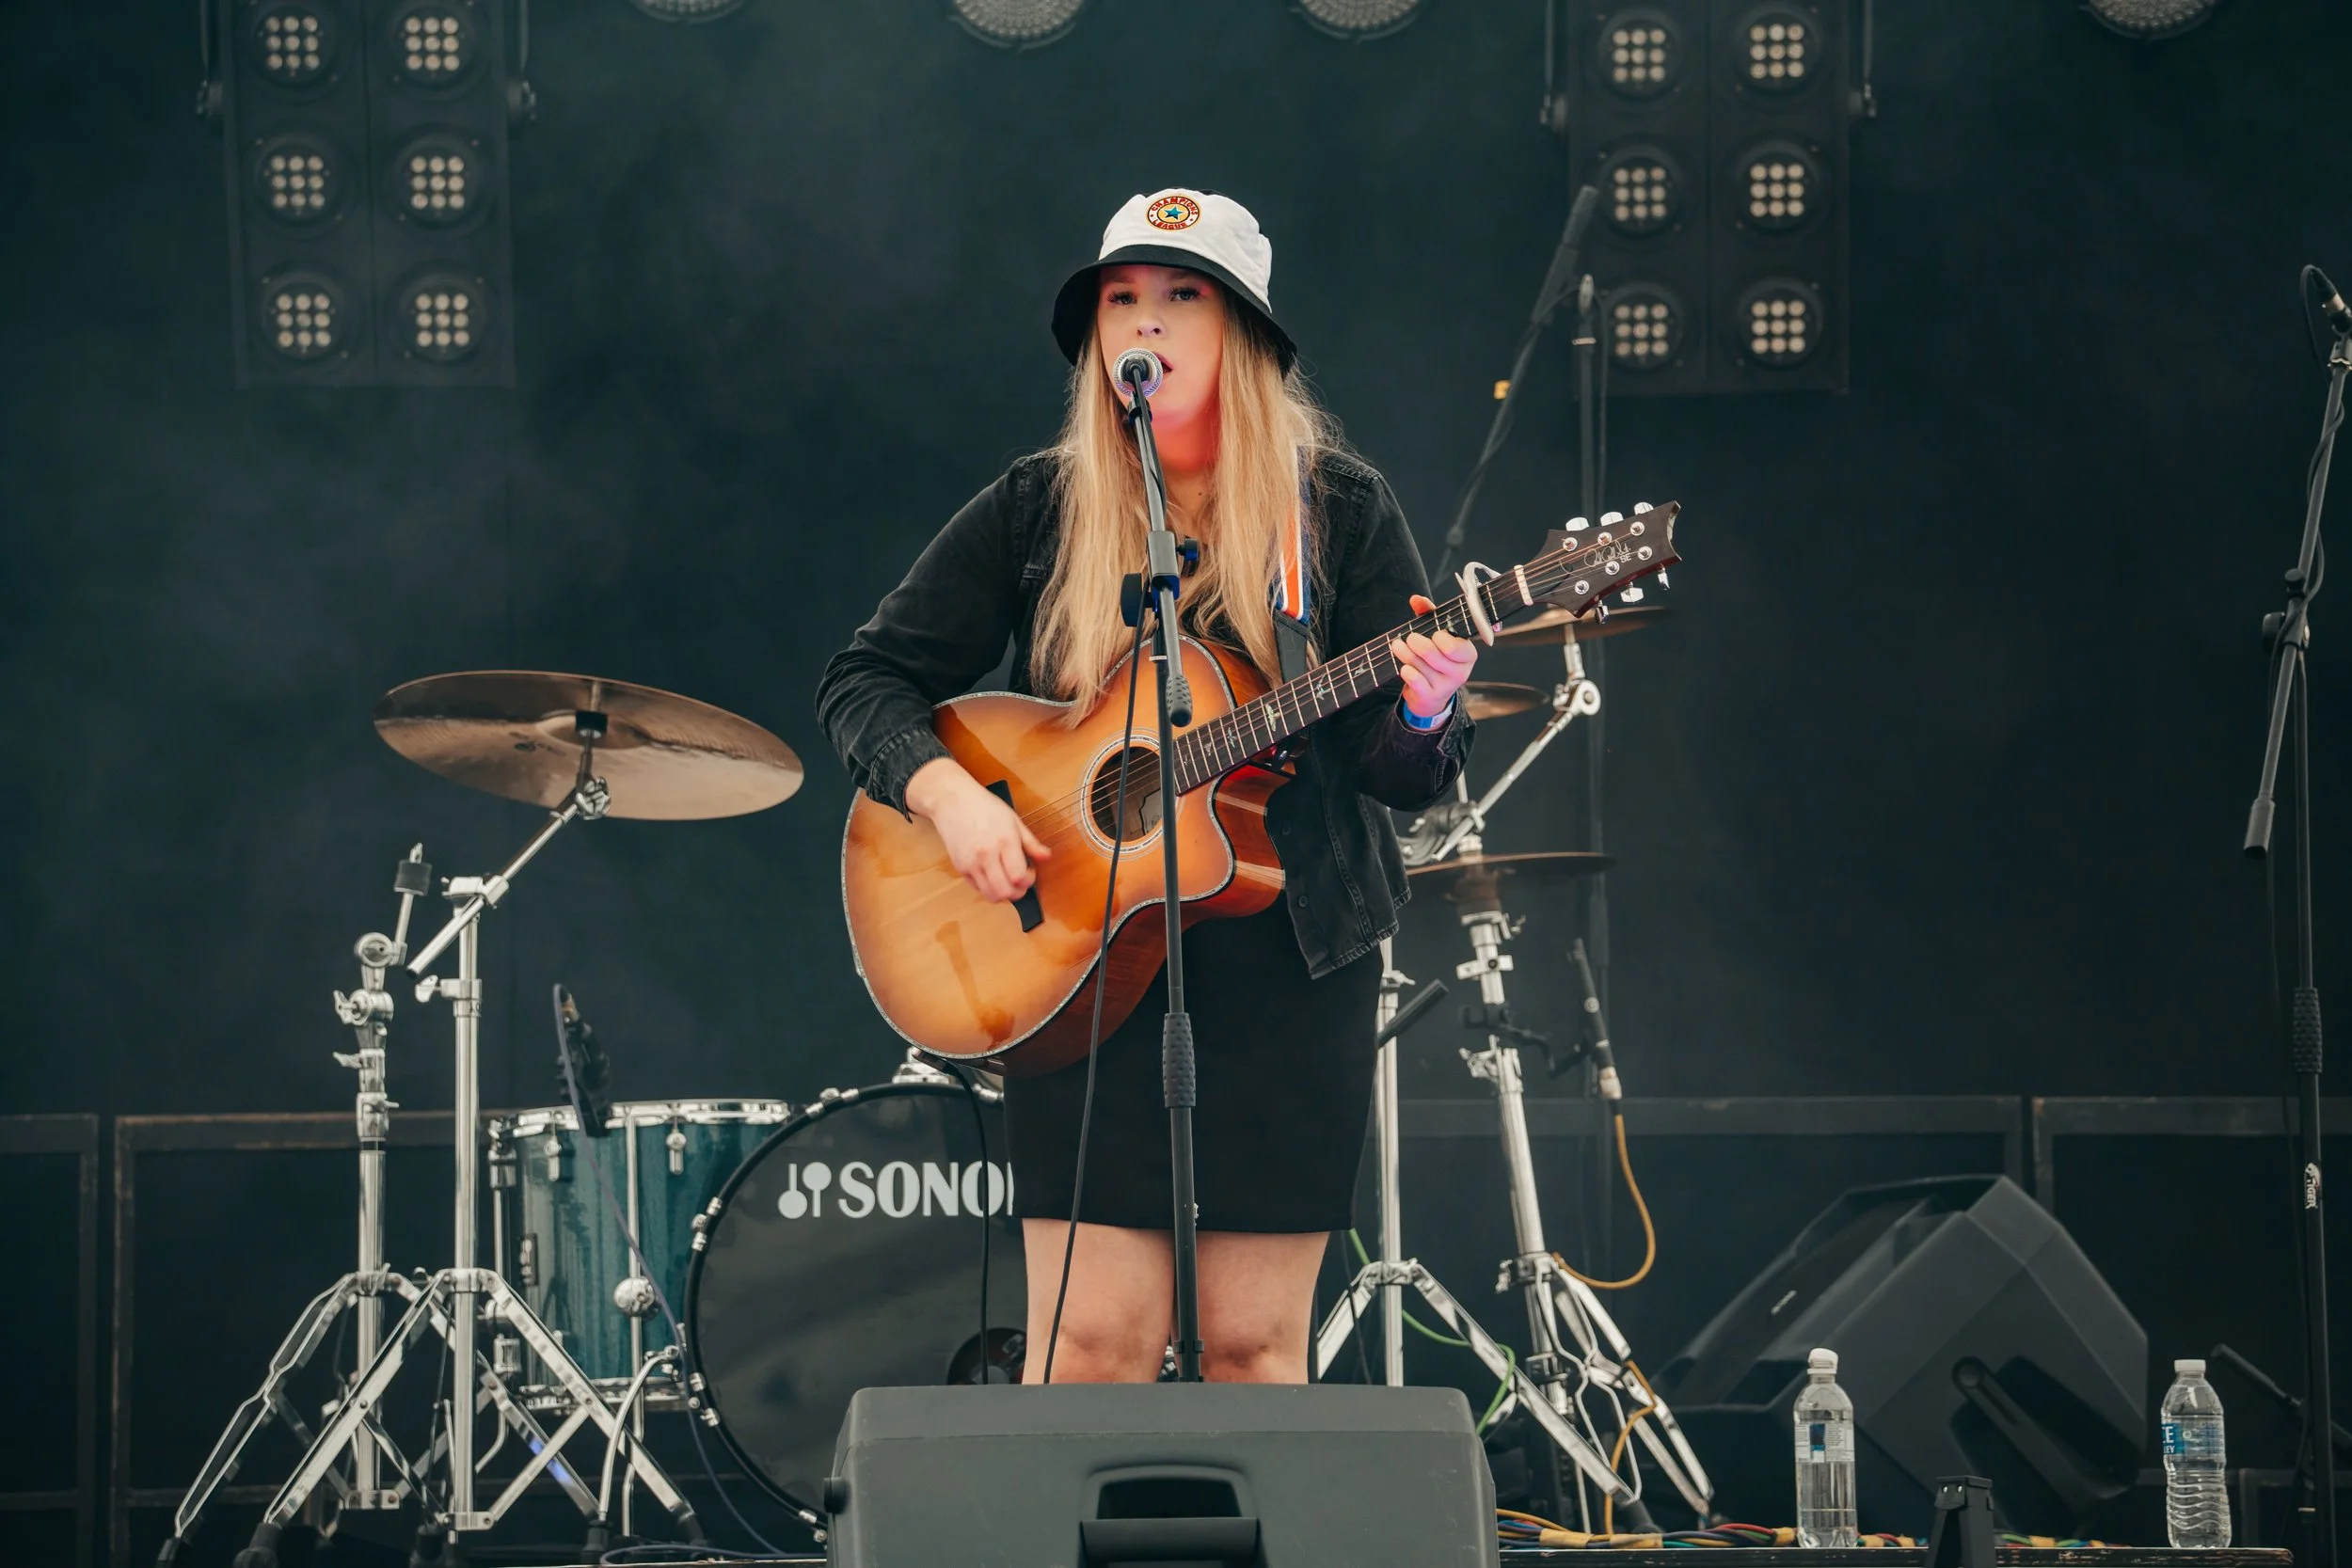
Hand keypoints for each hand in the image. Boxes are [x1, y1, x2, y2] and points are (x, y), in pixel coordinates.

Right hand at [905, 756, 1050, 903]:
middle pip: (1005, 892)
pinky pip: (977, 889)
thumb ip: (1031, 842)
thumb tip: (1046, 857)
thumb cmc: (984, 806)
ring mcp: (971, 863)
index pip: (1018, 877)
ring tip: (1007, 880)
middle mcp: (986, 854)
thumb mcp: (1013, 820)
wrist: (952, 800)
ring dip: (1003, 894)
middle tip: (1020, 881)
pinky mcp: (960, 868)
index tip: (1030, 872)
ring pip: (991, 896)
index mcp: (1004, 840)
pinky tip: (993, 875)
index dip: (1029, 880)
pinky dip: (989, 889)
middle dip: (1018, 892)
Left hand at [1390, 593, 1477, 718]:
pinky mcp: (1430, 696)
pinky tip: (1404, 667)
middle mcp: (1460, 672)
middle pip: (1432, 653)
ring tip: (1397, 646)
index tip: (1434, 634)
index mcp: (1467, 654)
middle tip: (1409, 638)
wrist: (1431, 695)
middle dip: (1416, 642)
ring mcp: (1445, 686)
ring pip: (1419, 665)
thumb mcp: (1437, 636)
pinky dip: (1405, 671)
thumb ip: (1429, 614)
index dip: (1440, 638)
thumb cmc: (1437, 659)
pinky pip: (1414, 679)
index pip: (1455, 647)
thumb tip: (1416, 599)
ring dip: (1404, 653)